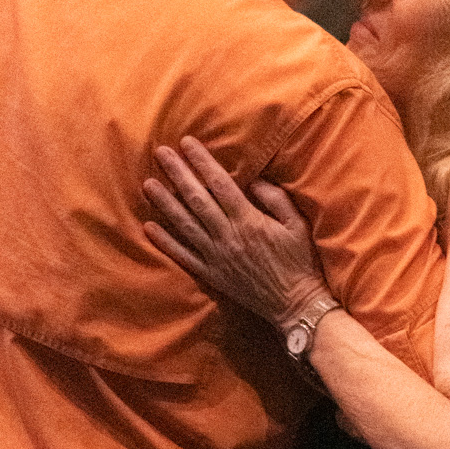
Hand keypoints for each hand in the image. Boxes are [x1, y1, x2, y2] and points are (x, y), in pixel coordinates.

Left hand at [142, 137, 332, 329]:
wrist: (296, 305)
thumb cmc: (301, 263)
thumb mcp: (297, 226)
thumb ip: (276, 199)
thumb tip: (253, 180)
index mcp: (249, 221)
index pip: (220, 184)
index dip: (202, 162)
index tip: (188, 143)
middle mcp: (228, 237)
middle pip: (197, 200)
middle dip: (178, 174)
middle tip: (161, 153)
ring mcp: (217, 257)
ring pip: (185, 225)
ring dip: (165, 203)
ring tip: (148, 184)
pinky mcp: (212, 275)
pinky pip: (183, 256)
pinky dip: (165, 242)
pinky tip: (149, 227)